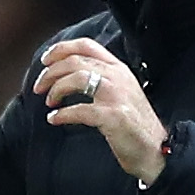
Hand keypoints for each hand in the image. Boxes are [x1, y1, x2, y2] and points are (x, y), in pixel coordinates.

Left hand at [35, 39, 166, 183]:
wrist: (155, 149)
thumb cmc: (133, 123)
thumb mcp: (120, 92)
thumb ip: (100, 79)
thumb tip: (66, 75)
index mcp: (118, 68)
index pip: (87, 45)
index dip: (61, 49)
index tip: (45, 60)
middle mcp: (118, 76)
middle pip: (76, 61)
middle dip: (51, 72)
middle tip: (39, 87)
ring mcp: (117, 95)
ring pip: (77, 78)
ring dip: (56, 89)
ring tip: (49, 102)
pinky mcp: (113, 116)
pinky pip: (80, 109)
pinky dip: (62, 114)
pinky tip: (54, 119)